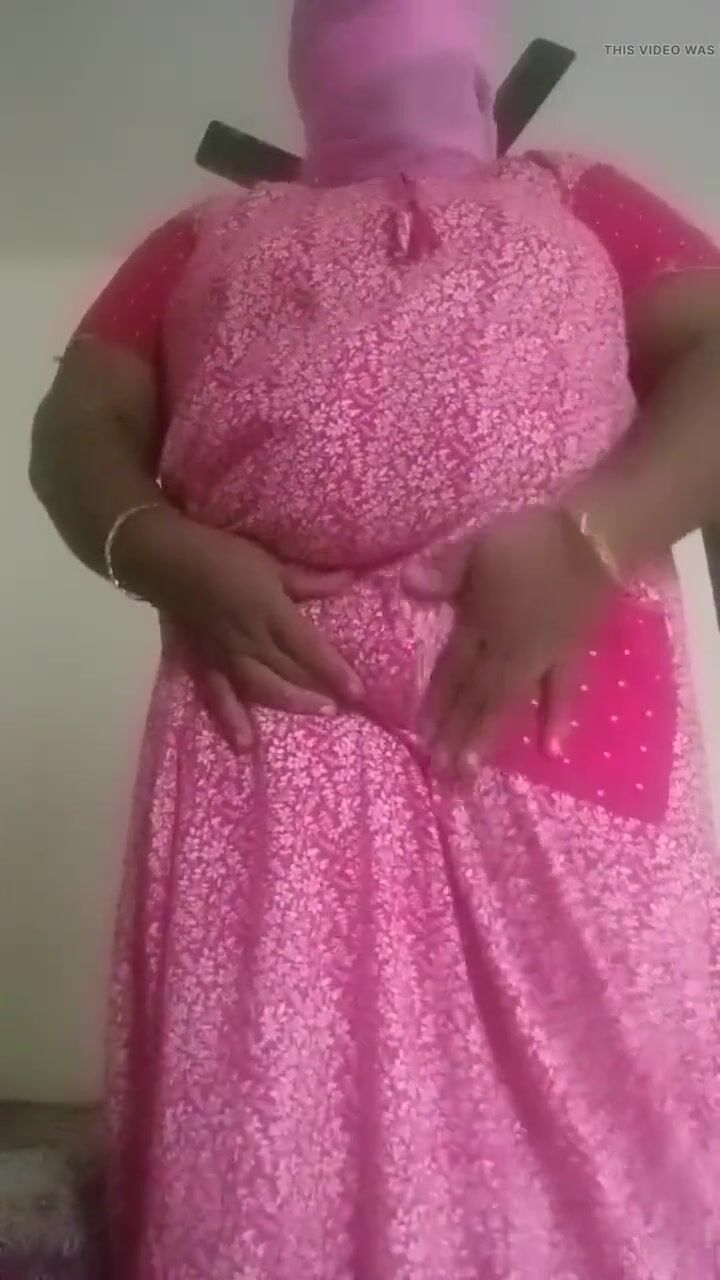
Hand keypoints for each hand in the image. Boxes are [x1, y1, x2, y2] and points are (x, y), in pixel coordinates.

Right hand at [119, 510, 361, 750]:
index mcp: (269, 612)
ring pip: (262, 688)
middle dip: (318, 690)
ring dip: (290, 704)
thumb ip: (308, 581)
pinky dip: (232, 720)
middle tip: (345, 706)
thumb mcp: (270, 563)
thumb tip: (348, 581)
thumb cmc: (222, 555)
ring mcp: (226, 656)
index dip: (334, 671)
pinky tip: (245, 744)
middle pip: (289, 672)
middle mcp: (250, 640)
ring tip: (317, 715)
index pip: (308, 647)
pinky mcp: (204, 664)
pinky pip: (219, 696)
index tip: (358, 691)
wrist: (165, 560)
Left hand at [404, 507, 613, 772]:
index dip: (437, 703)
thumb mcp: (476, 548)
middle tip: (442, 772)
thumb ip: (442, 572)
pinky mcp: (572, 653)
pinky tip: (553, 750)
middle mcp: (506, 651)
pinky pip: (564, 692)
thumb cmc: (530, 540)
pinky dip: (558, 720)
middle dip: (458, 734)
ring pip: (508, 704)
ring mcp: (541, 657)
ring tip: (473, 771)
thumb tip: (407, 586)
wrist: (592, 540)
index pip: (452, 672)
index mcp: (480, 625)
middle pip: (476, 697)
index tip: (421, 737)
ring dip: (489, 737)